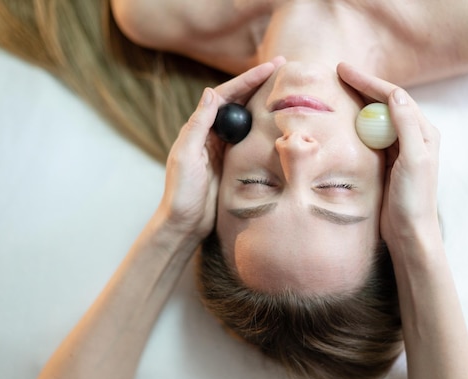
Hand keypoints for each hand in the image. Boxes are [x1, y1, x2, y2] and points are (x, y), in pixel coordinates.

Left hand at [158, 57, 284, 238]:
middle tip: (284, 68)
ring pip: (248, 120)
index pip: (226, 96)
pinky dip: (265, 129)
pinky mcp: (235, 165)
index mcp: (199, 128)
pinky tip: (280, 124)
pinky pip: (252, 142)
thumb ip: (198, 125)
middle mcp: (212, 134)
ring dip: (264, 104)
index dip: (247, 80)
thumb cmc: (181, 191)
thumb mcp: (186, 155)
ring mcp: (225, 149)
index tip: (269, 67)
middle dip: (259, 84)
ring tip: (286, 90)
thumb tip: (211, 92)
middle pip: (239, 103)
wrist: (186, 223)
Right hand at [337, 63, 440, 247]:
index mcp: (422, 132)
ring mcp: (398, 149)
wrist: (409, 233)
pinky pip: (369, 136)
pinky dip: (355, 124)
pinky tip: (342, 120)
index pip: (394, 97)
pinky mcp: (385, 162)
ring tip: (337, 90)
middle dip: (362, 87)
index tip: (345, 71)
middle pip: (384, 103)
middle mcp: (412, 136)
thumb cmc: (414, 199)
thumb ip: (406, 126)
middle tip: (338, 73)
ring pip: (375, 118)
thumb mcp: (414, 160)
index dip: (369, 82)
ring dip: (357, 103)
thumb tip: (396, 95)